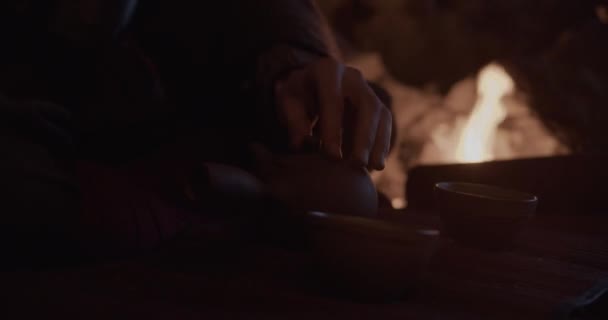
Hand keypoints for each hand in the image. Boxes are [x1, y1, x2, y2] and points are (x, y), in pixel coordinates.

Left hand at [275, 57, 391, 169]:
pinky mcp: (377, 104)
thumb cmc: (298, 96)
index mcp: (327, 71)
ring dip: (378, 143)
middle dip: (363, 137)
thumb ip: (293, 121)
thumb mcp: (288, 103)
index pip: (333, 100)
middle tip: (357, 163)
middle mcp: (352, 76)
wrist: (311, 86)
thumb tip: (301, 143)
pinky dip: (382, 144)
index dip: (333, 129)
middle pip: (366, 105)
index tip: (332, 156)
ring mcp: (368, 89)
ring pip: (380, 114)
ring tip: (373, 167)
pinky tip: (377, 164)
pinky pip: (385, 123)